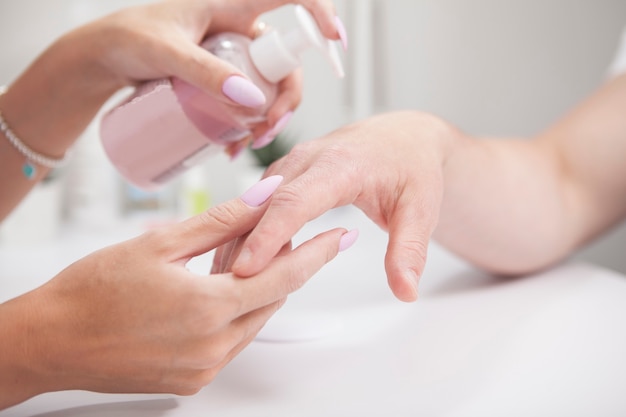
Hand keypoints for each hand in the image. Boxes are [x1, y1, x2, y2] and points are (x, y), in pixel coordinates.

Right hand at [0, 176, 353, 408]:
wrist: (52, 340)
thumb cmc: (92, 290)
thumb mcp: (160, 244)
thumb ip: (220, 222)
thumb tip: (264, 198)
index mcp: (208, 308)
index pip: (284, 276)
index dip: (317, 254)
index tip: (339, 238)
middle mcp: (212, 346)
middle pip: (272, 300)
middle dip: (285, 267)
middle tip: (284, 236)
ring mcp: (204, 368)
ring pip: (254, 321)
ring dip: (259, 290)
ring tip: (245, 260)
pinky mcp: (192, 380)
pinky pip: (233, 342)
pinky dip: (237, 315)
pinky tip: (220, 292)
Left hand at [84, 0, 344, 150]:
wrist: (101, 59)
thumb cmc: (127, 39)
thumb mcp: (166, 53)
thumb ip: (206, 72)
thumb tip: (251, 101)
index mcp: (233, 7)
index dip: (320, 14)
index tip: (336, 40)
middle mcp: (238, 32)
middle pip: (284, 63)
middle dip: (284, 99)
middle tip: (266, 129)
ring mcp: (230, 59)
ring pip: (266, 89)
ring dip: (265, 119)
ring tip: (243, 145)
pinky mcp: (219, 80)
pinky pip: (244, 103)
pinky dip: (244, 126)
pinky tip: (230, 146)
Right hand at [230, 111, 460, 301]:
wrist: (402, 137)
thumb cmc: (410, 168)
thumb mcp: (420, 210)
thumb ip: (410, 250)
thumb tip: (406, 292)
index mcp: (340, 165)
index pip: (295, 202)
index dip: (268, 236)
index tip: (246, 269)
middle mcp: (308, 159)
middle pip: (263, 204)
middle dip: (239, 244)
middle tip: (221, 287)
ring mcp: (291, 165)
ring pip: (253, 204)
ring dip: (235, 240)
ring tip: (220, 281)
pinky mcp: (284, 175)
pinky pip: (257, 204)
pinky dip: (244, 231)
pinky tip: (236, 259)